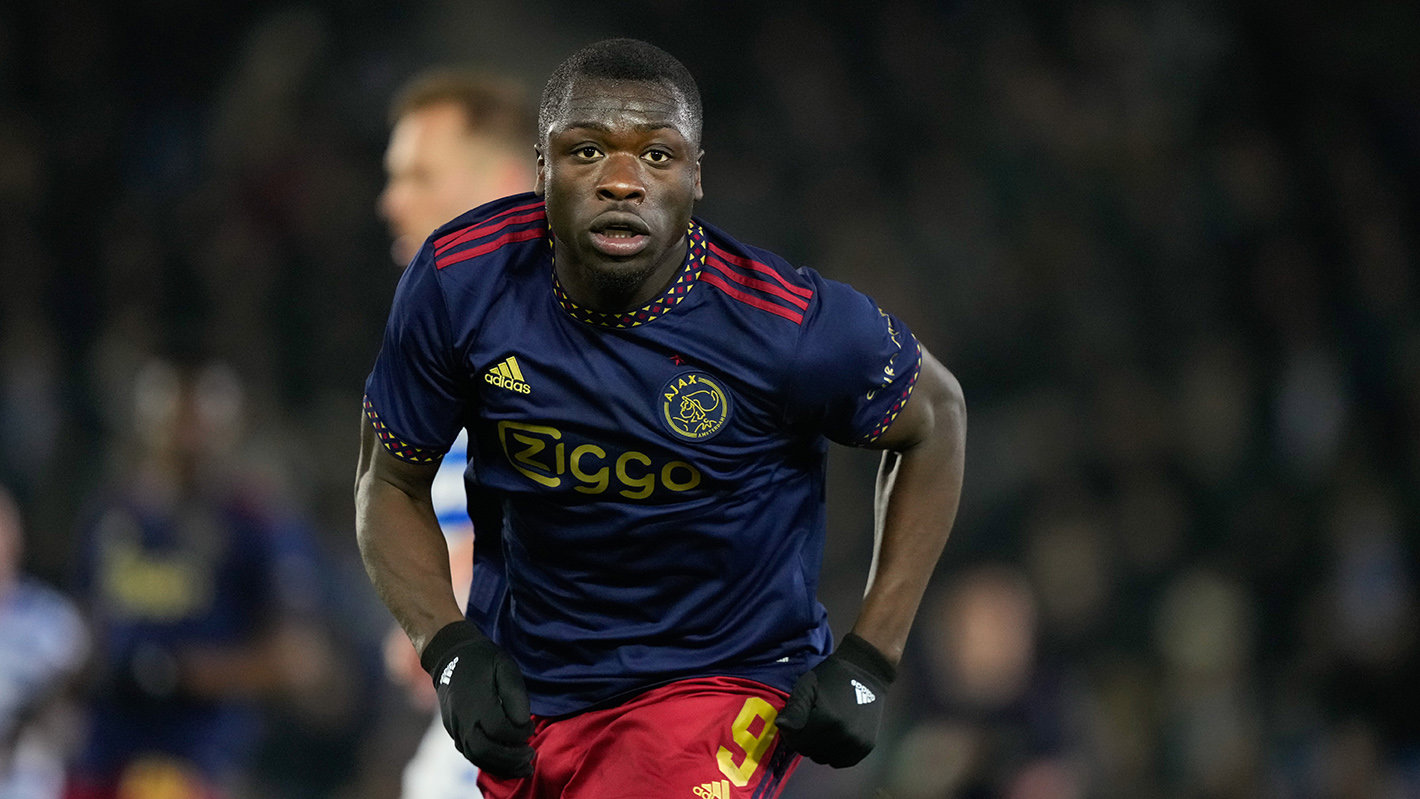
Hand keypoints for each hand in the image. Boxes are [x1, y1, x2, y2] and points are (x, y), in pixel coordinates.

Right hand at [420, 620, 534, 776]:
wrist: (451, 656)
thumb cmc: (483, 660)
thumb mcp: (505, 666)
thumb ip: (515, 694)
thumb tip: (522, 722)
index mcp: (476, 702)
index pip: (500, 729)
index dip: (520, 733)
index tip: (531, 727)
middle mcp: (463, 719)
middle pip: (485, 750)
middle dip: (511, 758)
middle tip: (531, 754)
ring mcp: (455, 728)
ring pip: (477, 757)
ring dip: (502, 766)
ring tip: (525, 768)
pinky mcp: (454, 733)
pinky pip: (471, 755)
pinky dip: (490, 764)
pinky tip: (508, 765)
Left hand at [775, 633, 895, 767]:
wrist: (865, 672)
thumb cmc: (831, 677)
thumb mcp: (807, 686)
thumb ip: (794, 708)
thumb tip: (782, 726)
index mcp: (827, 719)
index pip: (796, 742)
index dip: (791, 731)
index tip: (797, 718)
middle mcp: (844, 735)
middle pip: (809, 752)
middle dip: (804, 739)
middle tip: (811, 719)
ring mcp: (856, 743)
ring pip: (823, 758)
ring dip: (818, 747)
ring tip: (823, 726)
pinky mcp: (865, 747)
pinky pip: (839, 761)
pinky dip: (833, 752)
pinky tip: (835, 734)